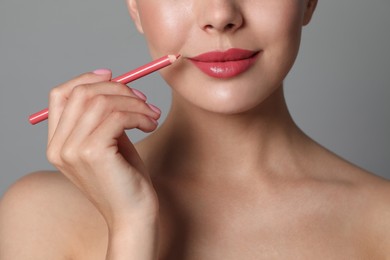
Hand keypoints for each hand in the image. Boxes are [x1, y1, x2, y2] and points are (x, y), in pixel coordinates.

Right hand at [46, 69, 160, 227]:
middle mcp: (58, 146)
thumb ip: (104, 116)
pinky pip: (116, 116)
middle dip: (119, 89)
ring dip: (134, 103)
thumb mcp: (110, 142)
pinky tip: (151, 125)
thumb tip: (113, 82)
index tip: (113, 75)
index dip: (86, 78)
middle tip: (144, 100)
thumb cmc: (125, 179)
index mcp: (58, 143)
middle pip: (82, 93)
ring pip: (102, 102)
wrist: (134, 214)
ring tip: (151, 116)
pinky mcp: (92, 153)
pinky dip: (138, 115)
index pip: (60, 95)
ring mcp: (72, 150)